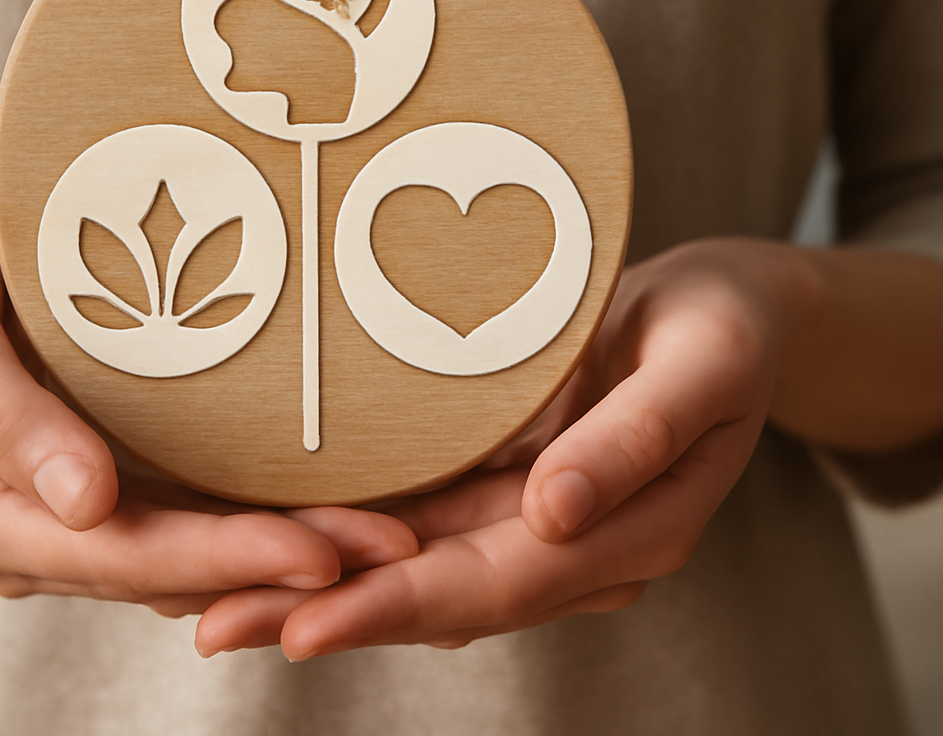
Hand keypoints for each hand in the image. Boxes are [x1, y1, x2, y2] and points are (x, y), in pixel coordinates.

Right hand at [0, 215, 417, 609]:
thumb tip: (85, 503)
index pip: (117, 558)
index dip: (220, 560)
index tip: (314, 557)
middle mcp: (36, 539)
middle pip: (171, 572)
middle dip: (281, 568)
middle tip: (393, 552)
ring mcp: (75, 520)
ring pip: (191, 559)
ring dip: (285, 554)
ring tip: (391, 536)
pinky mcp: (111, 488)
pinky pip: (190, 518)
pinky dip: (259, 519)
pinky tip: (334, 505)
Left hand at [194, 239, 810, 656]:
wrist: (730, 315)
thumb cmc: (724, 329)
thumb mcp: (702, 367)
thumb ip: (635, 440)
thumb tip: (552, 516)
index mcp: (626, 536)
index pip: (494, 586)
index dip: (395, 608)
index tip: (303, 628)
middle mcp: (565, 548)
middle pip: (432, 595)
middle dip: (324, 614)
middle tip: (214, 625)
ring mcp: (525, 524)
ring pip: (410, 569)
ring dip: (317, 588)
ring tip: (212, 599)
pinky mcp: (497, 488)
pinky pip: (414, 524)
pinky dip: (343, 538)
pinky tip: (270, 537)